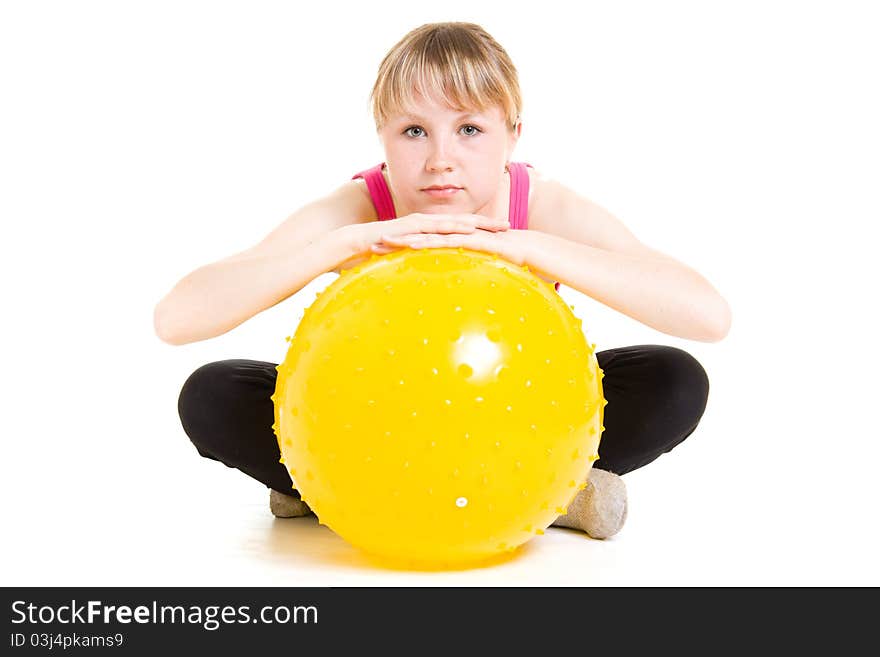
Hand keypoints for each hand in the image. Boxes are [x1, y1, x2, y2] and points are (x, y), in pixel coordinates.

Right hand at [337, 213, 508, 269]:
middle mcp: (424, 225)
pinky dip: (451, 228)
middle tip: (510, 225)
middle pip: (461, 222)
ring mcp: (416, 224)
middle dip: (486, 222)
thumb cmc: (374, 257)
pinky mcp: (407, 228)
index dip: (481, 232)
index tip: (503, 235)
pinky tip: (467, 231)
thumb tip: (429, 288)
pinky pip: (432, 228)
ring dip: (474, 222)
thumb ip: (418, 271)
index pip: (459, 231)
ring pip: (451, 222)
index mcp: (427, 232)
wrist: (348, 244)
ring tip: (496, 226)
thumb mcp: (403, 265)